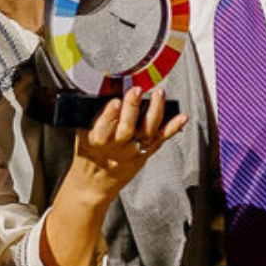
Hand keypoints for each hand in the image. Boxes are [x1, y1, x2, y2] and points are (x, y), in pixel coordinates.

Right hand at [68, 87, 188, 200]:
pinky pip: (160, 139)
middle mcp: (117, 146)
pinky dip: (173, 127)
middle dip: (132, 108)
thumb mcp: (83, 133)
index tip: (115, 102)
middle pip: (126, 127)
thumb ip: (93, 113)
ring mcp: (133, 150)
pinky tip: (182, 117)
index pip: (103, 126)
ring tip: (158, 94)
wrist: (95, 183)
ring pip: (146, 130)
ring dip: (154, 111)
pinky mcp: (146, 152)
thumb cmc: (89, 153)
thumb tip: (105, 83)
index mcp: (97, 140)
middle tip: (136, 91)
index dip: (109, 115)